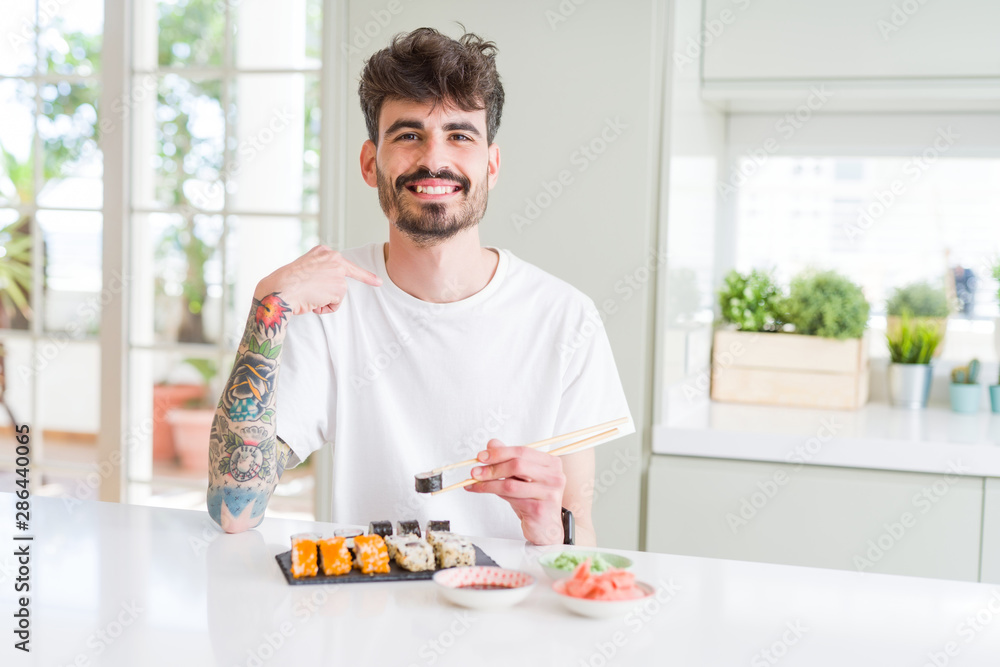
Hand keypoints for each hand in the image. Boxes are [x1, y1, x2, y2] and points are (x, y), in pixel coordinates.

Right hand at [254, 245, 380, 314]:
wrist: (280, 289)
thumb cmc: (284, 283)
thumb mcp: (303, 270)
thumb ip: (318, 272)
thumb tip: (325, 286)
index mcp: (322, 251)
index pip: (344, 262)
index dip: (363, 274)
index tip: (379, 280)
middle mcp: (333, 257)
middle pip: (346, 278)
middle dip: (367, 279)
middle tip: (379, 282)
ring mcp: (338, 271)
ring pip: (337, 293)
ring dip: (323, 300)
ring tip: (308, 295)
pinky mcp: (340, 287)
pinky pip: (335, 304)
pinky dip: (324, 308)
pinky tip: (312, 301)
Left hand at [464, 439, 566, 544]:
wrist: (545, 527)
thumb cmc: (533, 500)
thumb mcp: (520, 477)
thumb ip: (508, 459)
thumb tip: (492, 444)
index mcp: (551, 463)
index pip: (522, 451)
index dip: (499, 452)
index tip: (481, 456)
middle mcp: (554, 476)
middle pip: (517, 465)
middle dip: (492, 467)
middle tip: (475, 472)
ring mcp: (549, 493)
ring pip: (511, 483)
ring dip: (488, 483)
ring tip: (474, 483)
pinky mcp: (539, 509)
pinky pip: (511, 498)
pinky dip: (493, 493)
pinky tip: (482, 491)